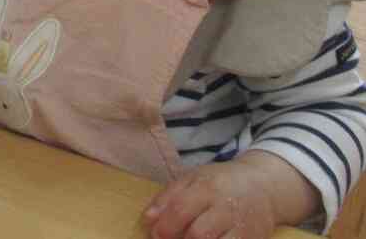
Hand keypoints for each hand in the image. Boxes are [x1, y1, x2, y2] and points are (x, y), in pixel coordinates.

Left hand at [143, 152, 316, 238]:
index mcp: (207, 187)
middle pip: (199, 233)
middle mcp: (226, 206)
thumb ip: (167, 197)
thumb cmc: (220, 182)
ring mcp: (242, 226)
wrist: (264, 186)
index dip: (164, 226)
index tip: (155, 234)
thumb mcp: (192, 179)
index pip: (181, 210)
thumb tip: (147, 219)